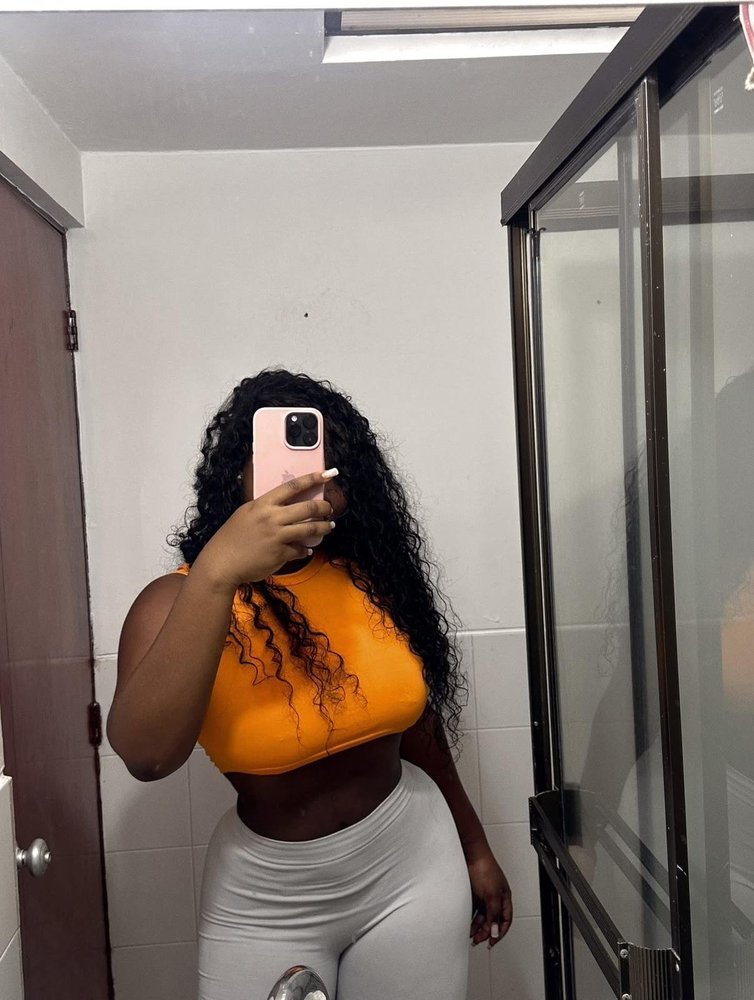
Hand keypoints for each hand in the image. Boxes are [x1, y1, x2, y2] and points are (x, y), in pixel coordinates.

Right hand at [195, 469, 337, 587]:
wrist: (221, 563)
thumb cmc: (231, 538)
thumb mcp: (245, 514)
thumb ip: (265, 508)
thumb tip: (284, 506)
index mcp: (262, 504)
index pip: (292, 486)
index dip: (313, 478)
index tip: (327, 474)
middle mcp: (272, 518)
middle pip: (308, 508)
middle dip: (324, 507)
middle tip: (329, 508)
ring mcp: (277, 537)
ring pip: (310, 529)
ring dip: (324, 527)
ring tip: (328, 526)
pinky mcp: (280, 554)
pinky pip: (300, 550)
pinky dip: (305, 549)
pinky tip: (306, 549)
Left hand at [467, 848, 512, 948]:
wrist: (471, 855)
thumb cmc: (485, 868)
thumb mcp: (492, 895)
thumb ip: (494, 914)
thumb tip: (495, 931)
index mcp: (504, 898)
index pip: (505, 920)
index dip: (500, 932)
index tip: (492, 942)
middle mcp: (495, 898)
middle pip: (493, 920)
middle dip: (487, 932)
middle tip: (478, 940)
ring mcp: (484, 896)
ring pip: (482, 917)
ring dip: (477, 927)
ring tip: (471, 935)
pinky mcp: (474, 894)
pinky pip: (473, 911)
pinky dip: (471, 919)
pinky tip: (466, 924)